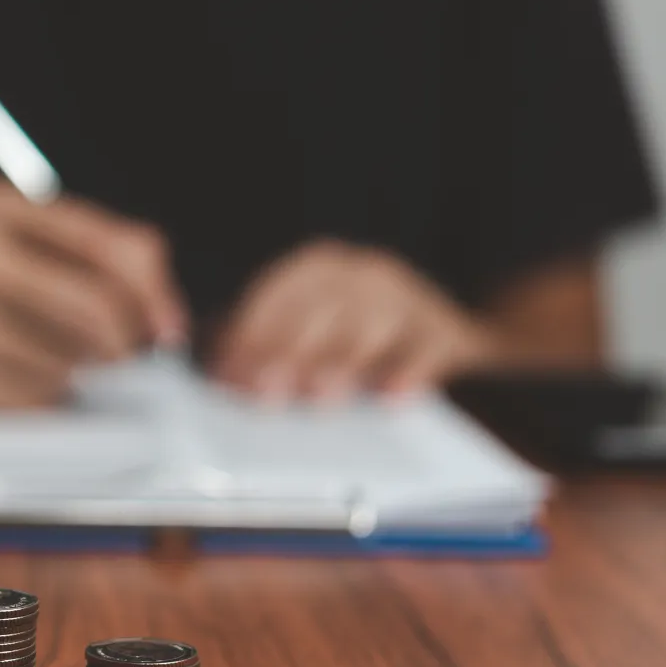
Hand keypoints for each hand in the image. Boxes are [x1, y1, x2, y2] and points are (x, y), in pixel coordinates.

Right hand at [0, 176, 186, 407]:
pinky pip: (27, 403)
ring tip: (57, 363)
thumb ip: (98, 253)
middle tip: (126, 360)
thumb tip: (165, 319)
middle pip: (93, 316)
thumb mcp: (18, 234)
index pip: (107, 250)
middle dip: (123, 346)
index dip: (153, 296)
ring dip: (79, 378)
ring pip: (65, 367)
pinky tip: (24, 383)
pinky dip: (43, 402)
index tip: (170, 329)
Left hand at [211, 239, 494, 400]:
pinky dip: (409, 371)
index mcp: (319, 268)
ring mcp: (406, 297)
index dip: (251, 334)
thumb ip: (263, 342)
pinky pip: (426, 347)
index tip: (232, 374)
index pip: (277, 294)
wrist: (448, 332)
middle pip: (320, 309)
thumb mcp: (311, 328)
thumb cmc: (358, 335)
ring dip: (343, 361)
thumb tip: (217, 372)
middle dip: (289, 351)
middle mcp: (362, 273)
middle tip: (266, 392)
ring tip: (320, 396)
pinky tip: (390, 398)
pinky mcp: (443, 328)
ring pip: (370, 325)